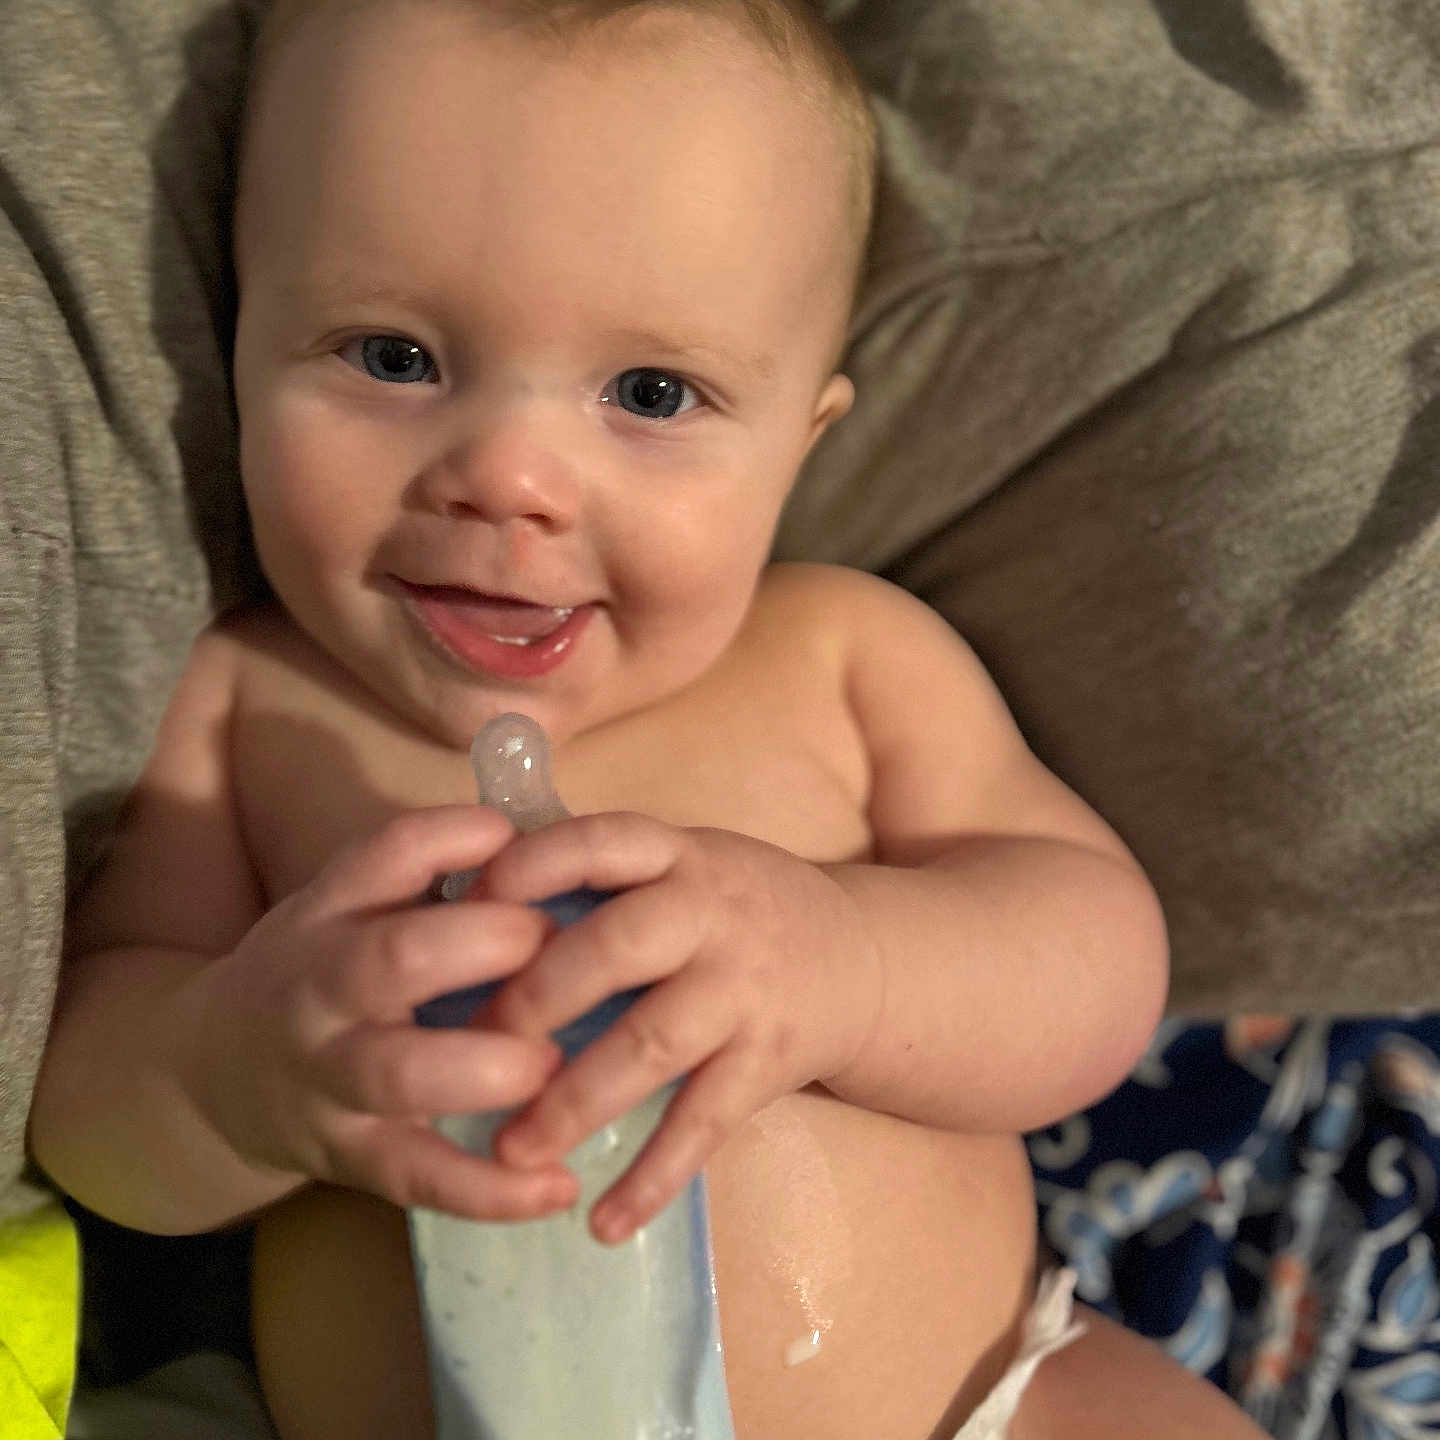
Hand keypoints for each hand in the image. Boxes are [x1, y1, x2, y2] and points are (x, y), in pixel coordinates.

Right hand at [173, 806, 578, 1219]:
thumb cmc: (321, 970)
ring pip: (400, 1075)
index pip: (384, 856)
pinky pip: (418, 1177)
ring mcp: (329, 1077)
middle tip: (554, 945)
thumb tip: (548, 842)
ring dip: (489, 1069)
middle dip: (484, 946)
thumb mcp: (350, 905)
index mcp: (330, 911)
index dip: (451, 841)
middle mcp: (321, 988)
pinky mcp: (349, 1157)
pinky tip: (557, 1188)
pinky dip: (490, 1191)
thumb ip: (431, 875)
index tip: (512, 838)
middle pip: (392, 959)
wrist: (210, 1072)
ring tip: (555, 1065)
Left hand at [470, 814, 883, 1241]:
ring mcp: (745, 989)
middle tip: (464, 1050)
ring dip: (576, 1100)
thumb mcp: (681, 865)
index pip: (601, 842)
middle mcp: (713, 914)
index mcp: (677, 856)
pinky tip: (604, 1222)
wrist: (863, 958)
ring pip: (653, 1043)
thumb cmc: (737, 911)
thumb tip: (466, 908)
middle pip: (616, 947)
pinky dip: (654, 1177)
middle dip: (534, 999)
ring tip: (510, 1150)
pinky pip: (705, 1122)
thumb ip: (599, 878)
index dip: (533, 867)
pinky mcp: (769, 1060)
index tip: (468, 904)